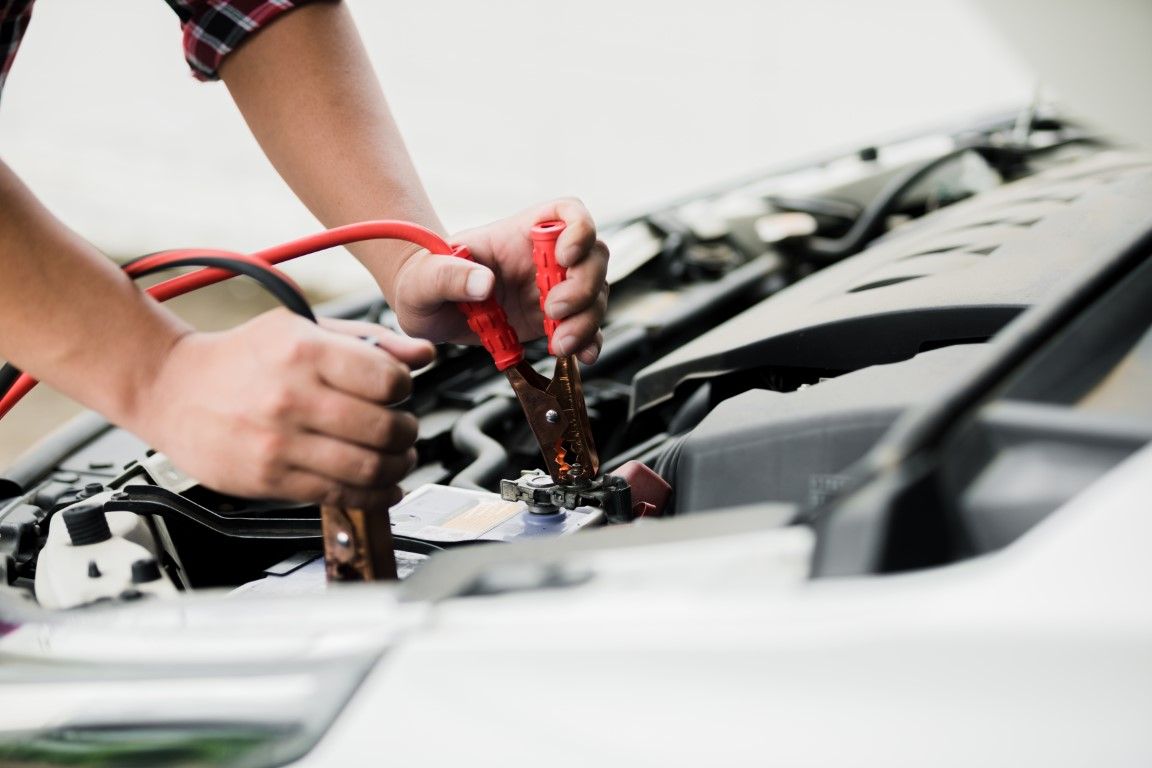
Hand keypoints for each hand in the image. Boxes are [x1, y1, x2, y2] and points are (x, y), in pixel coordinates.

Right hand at [129, 310, 434, 508]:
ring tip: (398, 458)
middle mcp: (292, 397)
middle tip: (405, 431)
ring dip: (398, 467)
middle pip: (385, 429)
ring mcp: (279, 443)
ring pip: (368, 468)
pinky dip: (374, 496)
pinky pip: (339, 495)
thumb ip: (368, 341)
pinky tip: (382, 487)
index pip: (388, 379)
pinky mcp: (270, 479)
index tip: (400, 391)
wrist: (171, 389)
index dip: (405, 388)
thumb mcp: (302, 328)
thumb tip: (423, 354)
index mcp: (304, 351)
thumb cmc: (241, 357)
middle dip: (408, 433)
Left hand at [388, 198, 609, 364]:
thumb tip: (482, 283)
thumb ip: (450, 275)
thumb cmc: (424, 282)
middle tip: (554, 311)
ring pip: (595, 294)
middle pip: (592, 257)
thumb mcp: (425, 278)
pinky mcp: (554, 322)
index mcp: (519, 233)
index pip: (566, 213)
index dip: (578, 229)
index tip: (565, 255)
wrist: (426, 313)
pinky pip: (586, 328)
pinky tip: (581, 355)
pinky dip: (589, 341)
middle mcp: (544, 258)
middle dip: (583, 285)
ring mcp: (552, 290)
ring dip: (586, 320)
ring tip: (560, 343)